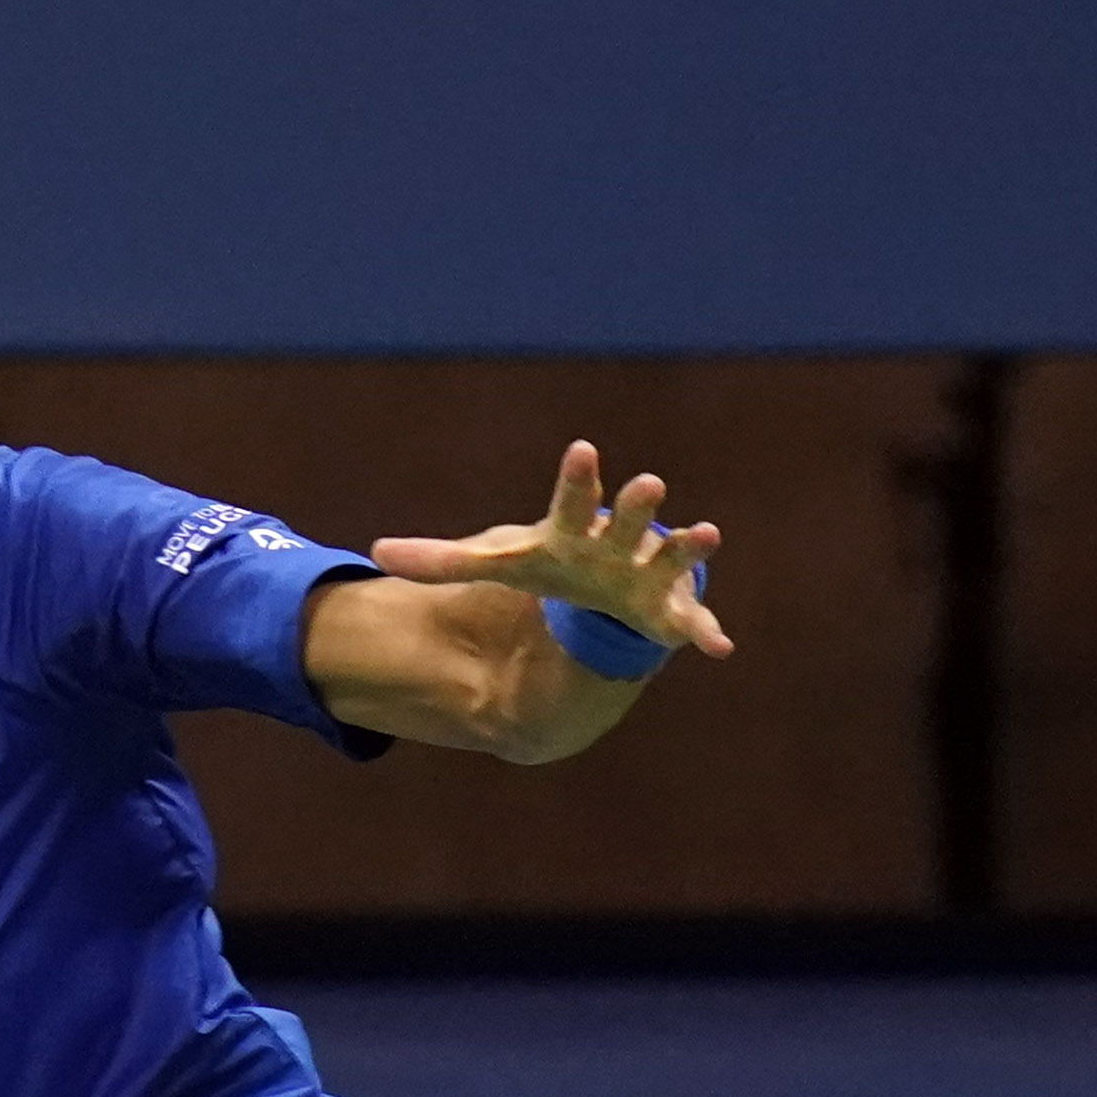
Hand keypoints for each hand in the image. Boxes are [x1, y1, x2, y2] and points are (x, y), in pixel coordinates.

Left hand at [370, 442, 734, 658]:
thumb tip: (375, 554)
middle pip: (625, 524)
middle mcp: (616, 546)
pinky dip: (706, 634)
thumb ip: (443, 560)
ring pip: (667, 561)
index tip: (582, 449)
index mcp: (575, 532)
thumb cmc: (556, 567)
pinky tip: (721, 648)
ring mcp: (646, 577)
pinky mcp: (666, 615)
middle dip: (637, 507)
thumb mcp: (500, 564)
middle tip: (649, 483)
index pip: (571, 502)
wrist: (606, 591)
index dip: (577, 479)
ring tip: (707, 534)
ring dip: (687, 550)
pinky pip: (689, 625)